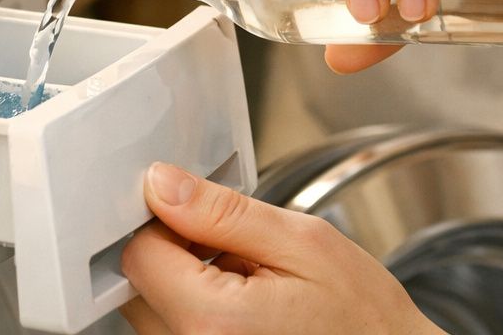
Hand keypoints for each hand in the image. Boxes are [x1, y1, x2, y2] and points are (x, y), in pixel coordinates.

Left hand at [120, 162, 441, 334]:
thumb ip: (222, 212)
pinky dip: (200, 312)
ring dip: (188, 284)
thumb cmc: (363, 319)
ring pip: (154, 310)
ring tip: (250, 281)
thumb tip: (162, 184)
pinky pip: (176, 333)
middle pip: (139, 285)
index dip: (165, 220)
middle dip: (176, 253)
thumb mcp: (303, 242)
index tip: (201, 213)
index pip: (139, 253)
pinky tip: (247, 307)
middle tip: (238, 249)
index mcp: (213, 321)